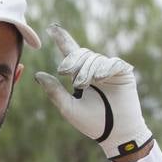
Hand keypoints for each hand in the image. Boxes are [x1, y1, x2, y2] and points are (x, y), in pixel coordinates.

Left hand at [34, 24, 153, 160]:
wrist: (116, 133)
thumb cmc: (92, 122)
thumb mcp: (68, 107)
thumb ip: (54, 91)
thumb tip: (38, 75)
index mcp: (81, 75)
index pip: (70, 52)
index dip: (62, 39)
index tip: (51, 28)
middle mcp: (95, 69)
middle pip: (81, 54)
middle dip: (74, 63)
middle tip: (74, 80)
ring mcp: (110, 70)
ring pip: (95, 58)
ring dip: (88, 70)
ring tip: (87, 85)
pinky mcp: (124, 72)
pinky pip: (112, 63)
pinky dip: (104, 69)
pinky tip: (100, 78)